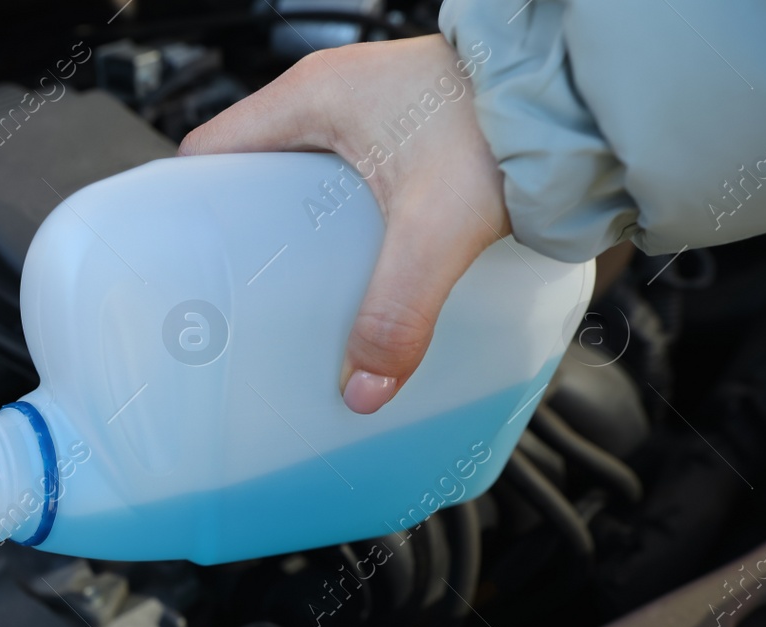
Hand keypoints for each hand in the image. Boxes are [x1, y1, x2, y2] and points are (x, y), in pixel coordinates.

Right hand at [180, 35, 506, 413]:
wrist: (583, 95)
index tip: (182, 260)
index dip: (189, 206)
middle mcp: (333, 95)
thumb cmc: (509, 120)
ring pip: (300, 177)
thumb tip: (363, 391)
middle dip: (242, 231)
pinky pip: (346, 180)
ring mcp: (370, 111)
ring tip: (295, 291)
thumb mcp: (437, 227)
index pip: (208, 152)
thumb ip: (397, 313)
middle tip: (241, 293)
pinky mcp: (407, 132)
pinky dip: (339, 223)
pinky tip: (357, 268)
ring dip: (294, 229)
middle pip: (251, 170)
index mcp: (311, 97)